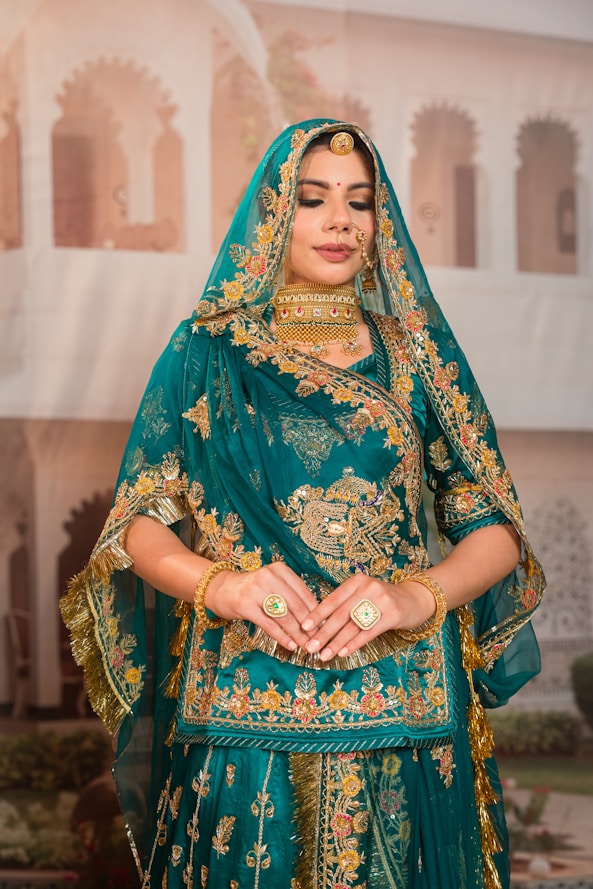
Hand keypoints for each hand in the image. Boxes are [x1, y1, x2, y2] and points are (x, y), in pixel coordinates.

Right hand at [206, 562, 318, 651]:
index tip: (324, 627)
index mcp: (280, 569)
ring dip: (297, 634)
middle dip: (309, 626)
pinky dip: (282, 636)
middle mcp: (269, 576)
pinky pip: (269, 624)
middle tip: (318, 640)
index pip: (304, 592)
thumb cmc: (253, 589)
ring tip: (306, 646)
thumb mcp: (273, 584)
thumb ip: (292, 595)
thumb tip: (317, 618)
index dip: (316, 612)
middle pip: (296, 605)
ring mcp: (256, 590)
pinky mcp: (245, 605)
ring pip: (284, 616)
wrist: (222, 589)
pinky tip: (290, 645)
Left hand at [300, 574, 436, 660]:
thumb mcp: (363, 594)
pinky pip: (369, 632)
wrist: (415, 599)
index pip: (332, 599)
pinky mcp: (392, 614)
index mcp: (356, 581)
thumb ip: (345, 604)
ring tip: (324, 655)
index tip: (304, 628)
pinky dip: (354, 644)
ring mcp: (381, 600)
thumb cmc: (382, 599)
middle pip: (341, 614)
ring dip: (336, 643)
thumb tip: (319, 625)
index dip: (317, 614)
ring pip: (353, 625)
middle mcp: (368, 587)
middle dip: (323, 633)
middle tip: (310, 647)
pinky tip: (343, 653)